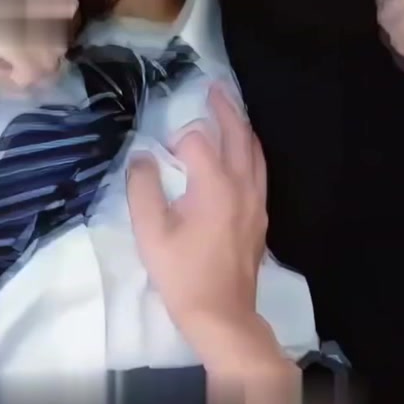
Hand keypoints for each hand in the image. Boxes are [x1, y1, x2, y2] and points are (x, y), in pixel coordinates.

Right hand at [127, 85, 269, 360]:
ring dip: (242, 128)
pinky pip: (259, 173)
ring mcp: (256, 203)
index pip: (197, 142)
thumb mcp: (151, 234)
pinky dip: (250, 153)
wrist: (221, 314)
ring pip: (255, 153)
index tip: (161, 151)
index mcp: (215, 186)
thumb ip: (143, 189)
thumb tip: (143, 158)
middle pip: (238, 136)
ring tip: (231, 113)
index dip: (177, 140)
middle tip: (214, 88)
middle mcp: (243, 187)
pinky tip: (241, 156)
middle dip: (225, 109)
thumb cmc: (183, 276)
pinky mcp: (260, 219)